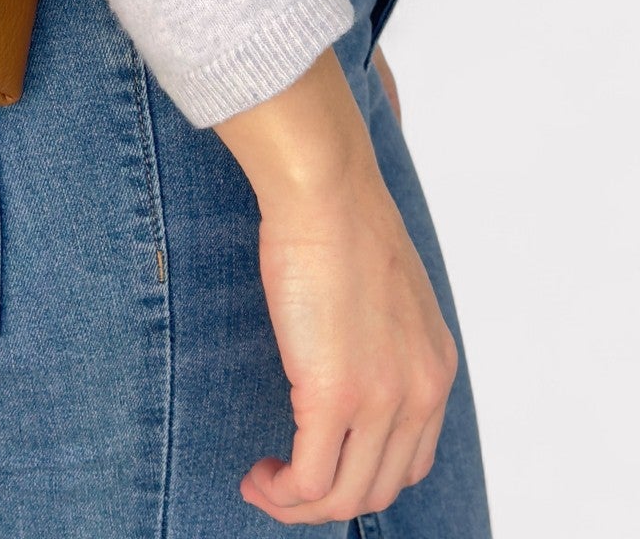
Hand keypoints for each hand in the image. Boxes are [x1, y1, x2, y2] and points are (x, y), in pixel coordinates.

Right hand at [214, 48, 456, 524]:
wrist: (326, 189)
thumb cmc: (341, 218)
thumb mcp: (386, 290)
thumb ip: (380, 334)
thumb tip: (343, 351)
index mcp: (434, 368)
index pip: (411, 458)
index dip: (360, 472)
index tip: (314, 459)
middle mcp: (420, 393)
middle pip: (380, 488)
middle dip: (327, 500)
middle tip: (280, 481)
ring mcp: (382, 399)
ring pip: (346, 496)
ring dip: (299, 504)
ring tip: (262, 484)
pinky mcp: (334, 394)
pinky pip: (312, 479)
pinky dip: (284, 492)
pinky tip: (259, 476)